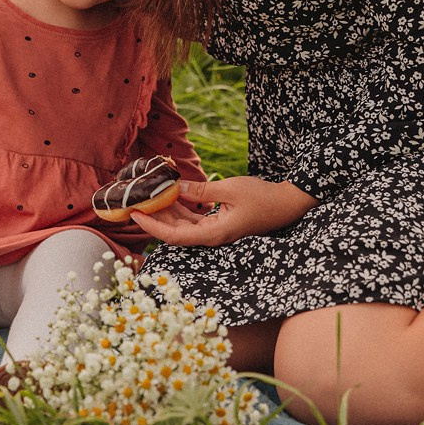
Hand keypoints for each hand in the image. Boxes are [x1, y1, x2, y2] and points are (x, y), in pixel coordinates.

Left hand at [131, 176, 316, 246]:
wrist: (288, 203)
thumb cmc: (262, 197)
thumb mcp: (231, 189)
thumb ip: (202, 191)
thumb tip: (175, 188)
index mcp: (214, 234)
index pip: (175, 237)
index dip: (152, 227)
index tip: (135, 213)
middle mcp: (213, 237)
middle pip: (175, 232)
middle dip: (154, 218)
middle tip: (135, 201)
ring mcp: (216, 231)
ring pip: (183, 225)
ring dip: (166, 212)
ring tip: (149, 195)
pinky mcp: (220, 224)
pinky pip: (194, 219)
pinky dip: (181, 208)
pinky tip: (172, 194)